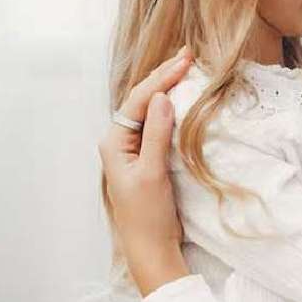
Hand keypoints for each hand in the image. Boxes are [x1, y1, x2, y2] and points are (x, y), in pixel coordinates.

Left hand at [99, 48, 193, 295]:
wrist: (150, 248)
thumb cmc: (148, 215)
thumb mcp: (152, 173)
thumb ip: (156, 135)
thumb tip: (162, 98)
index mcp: (114, 142)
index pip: (139, 100)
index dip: (162, 79)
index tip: (186, 61)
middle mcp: (119, 141)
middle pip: (141, 100)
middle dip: (163, 76)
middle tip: (187, 54)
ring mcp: (132, 149)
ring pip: (148, 109)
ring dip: (166, 87)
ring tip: (183, 67)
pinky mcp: (145, 157)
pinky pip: (155, 123)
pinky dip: (169, 106)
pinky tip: (179, 96)